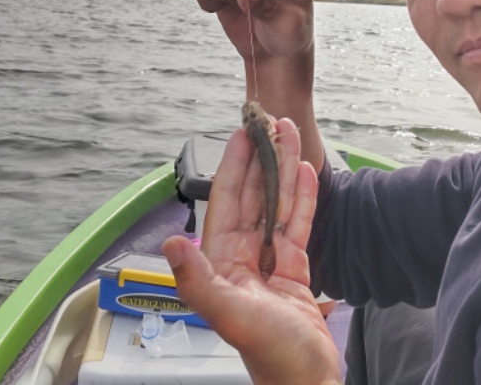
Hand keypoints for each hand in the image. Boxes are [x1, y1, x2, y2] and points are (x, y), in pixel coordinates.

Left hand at [163, 118, 340, 384]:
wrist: (306, 381)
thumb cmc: (271, 356)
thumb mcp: (231, 316)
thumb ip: (198, 281)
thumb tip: (172, 241)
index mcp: (222, 263)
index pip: (226, 202)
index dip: (233, 166)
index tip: (241, 134)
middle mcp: (242, 258)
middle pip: (252, 196)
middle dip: (261, 158)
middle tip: (270, 121)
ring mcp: (270, 263)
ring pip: (276, 204)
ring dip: (284, 170)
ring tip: (292, 135)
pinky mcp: (295, 271)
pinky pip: (298, 225)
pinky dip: (303, 198)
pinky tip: (308, 173)